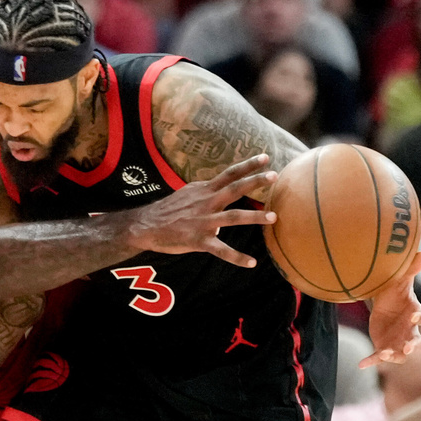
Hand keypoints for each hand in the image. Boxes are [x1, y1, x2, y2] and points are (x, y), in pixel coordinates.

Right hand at [126, 154, 278, 267]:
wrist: (146, 226)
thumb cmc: (169, 209)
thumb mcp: (189, 193)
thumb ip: (208, 192)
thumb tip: (223, 191)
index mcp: (204, 190)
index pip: (229, 174)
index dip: (248, 165)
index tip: (266, 157)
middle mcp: (206, 202)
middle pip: (234, 189)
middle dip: (254, 182)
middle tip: (274, 176)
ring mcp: (203, 221)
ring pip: (232, 217)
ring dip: (254, 217)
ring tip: (273, 217)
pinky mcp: (198, 240)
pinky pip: (221, 250)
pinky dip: (237, 257)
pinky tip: (252, 262)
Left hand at [362, 252, 420, 367]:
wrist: (382, 303)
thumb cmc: (395, 292)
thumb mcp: (400, 280)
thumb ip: (410, 270)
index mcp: (415, 313)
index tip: (416, 316)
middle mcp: (409, 331)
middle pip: (416, 342)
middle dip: (413, 345)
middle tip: (408, 348)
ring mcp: (397, 341)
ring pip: (400, 354)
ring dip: (393, 356)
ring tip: (383, 355)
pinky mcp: (384, 346)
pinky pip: (378, 356)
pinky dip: (371, 361)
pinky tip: (361, 364)